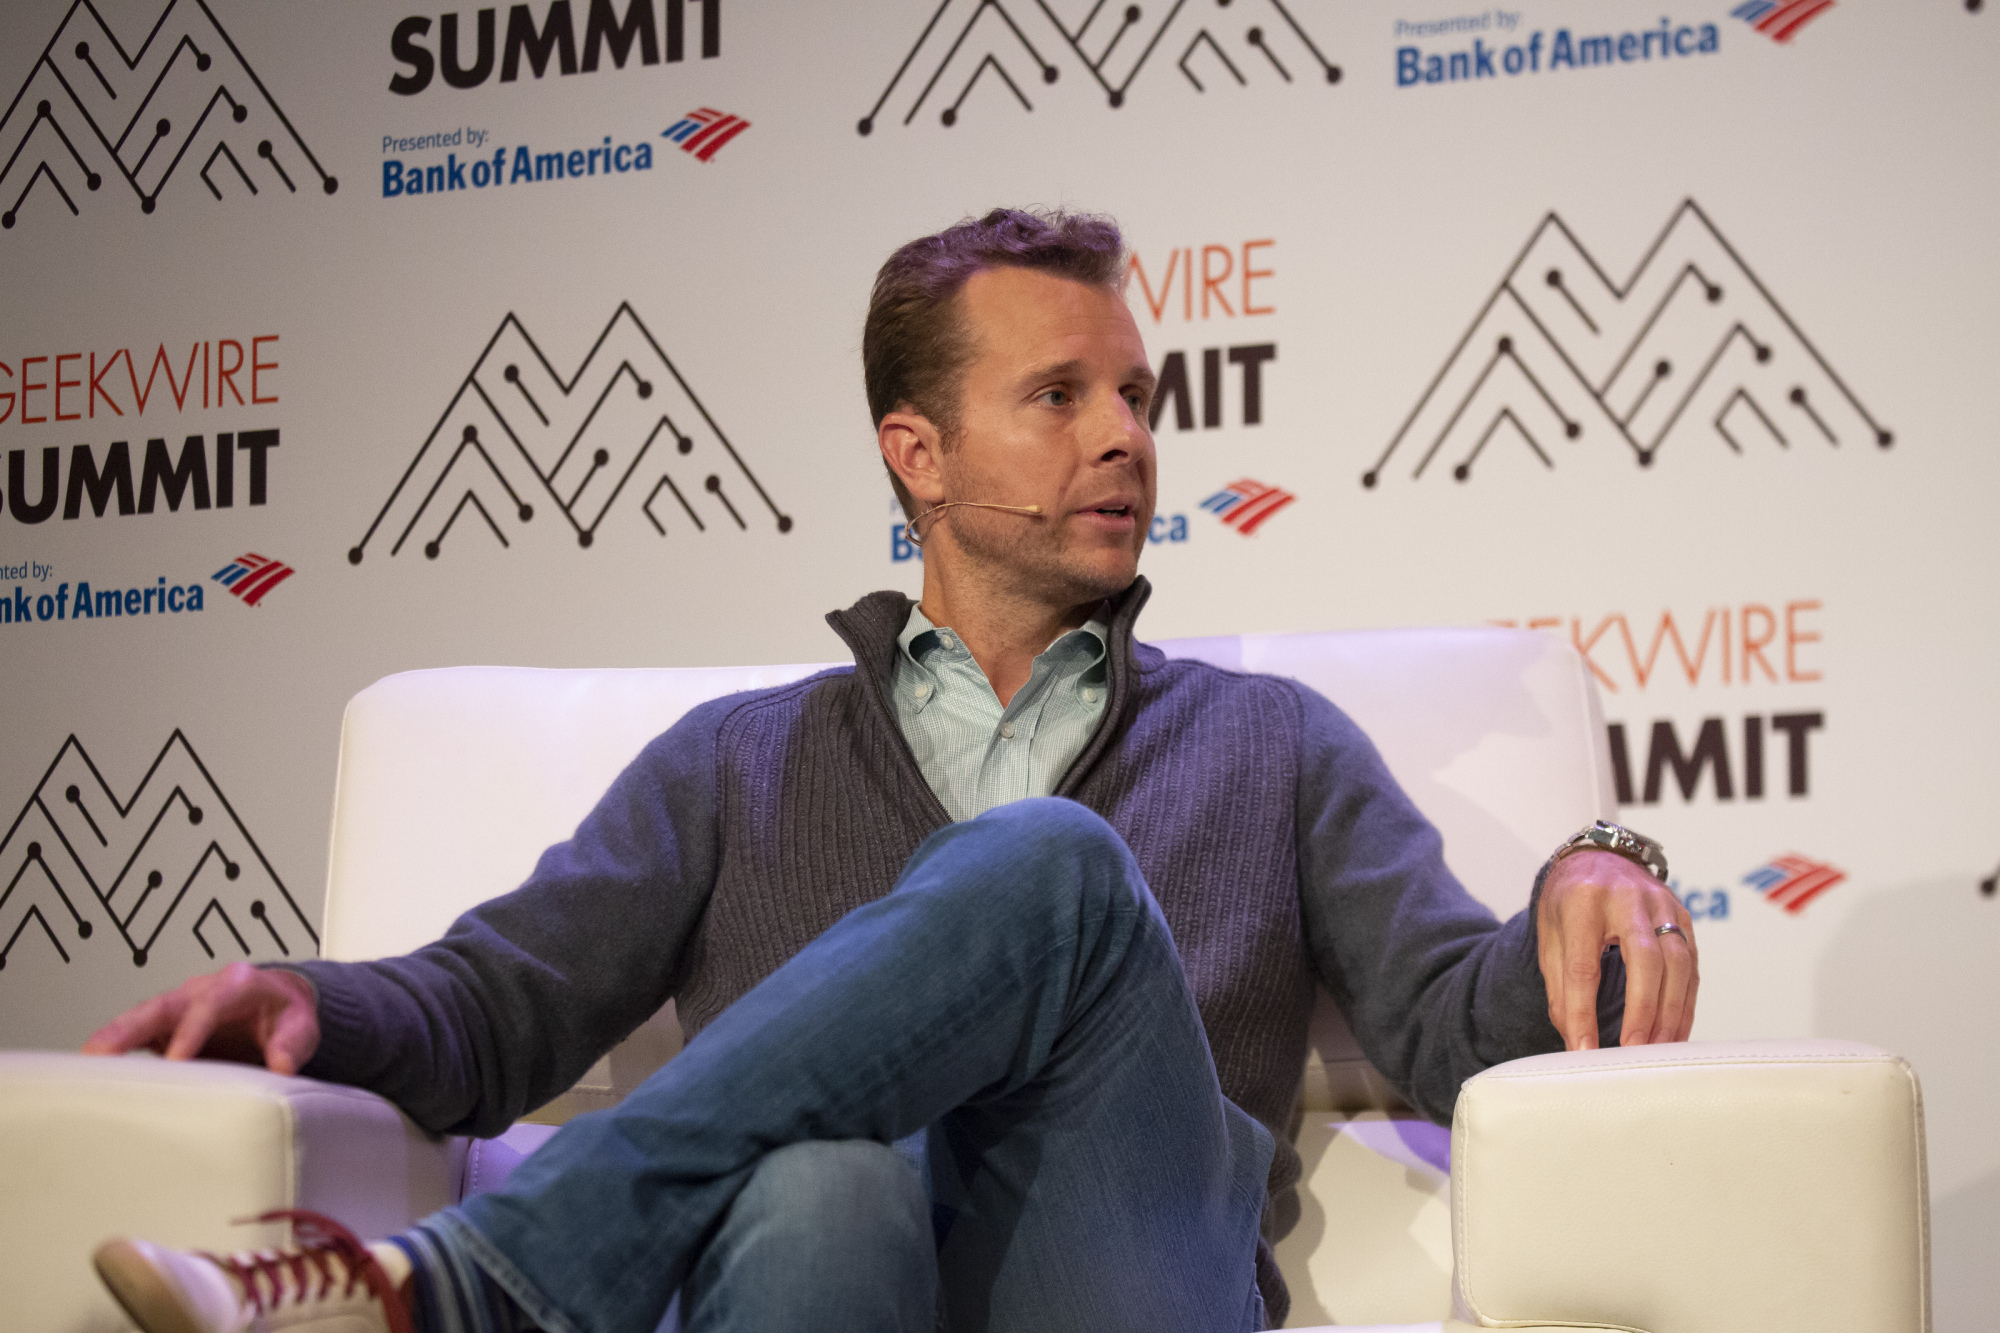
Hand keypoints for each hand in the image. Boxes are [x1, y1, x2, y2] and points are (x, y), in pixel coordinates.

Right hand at [81, 961, 320, 1075]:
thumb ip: (292, 1044)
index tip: (176, 1060)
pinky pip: (138, 1032)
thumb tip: (282, 1065)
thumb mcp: (302, 1026)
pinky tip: (93, 1067)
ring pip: (141, 1016)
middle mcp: (202, 989)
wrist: (281, 1003)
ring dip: (113, 1036)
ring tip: (85, 1060)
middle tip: (101, 1052)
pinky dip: (116, 1047)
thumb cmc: (287, 1014)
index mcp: (238, 984)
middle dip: (131, 1026)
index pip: (210, 1005)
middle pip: (162, 1005)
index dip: (191, 1031)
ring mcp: (181, 1006)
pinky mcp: (167, 1025)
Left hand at [1536, 849, 1696, 1050]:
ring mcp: (1661, 903)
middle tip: (1632, 1051)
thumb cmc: (1570, 901)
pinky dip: (1685, 1002)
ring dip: (1670, 1013)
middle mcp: (1628, 897)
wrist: (1598, 859)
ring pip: (1677, 963)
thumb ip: (1561, 986)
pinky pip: (1691, 965)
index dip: (1584, 1012)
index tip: (1583, 1049)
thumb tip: (1576, 1040)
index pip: (1585, 965)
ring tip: (1656, 1050)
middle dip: (1642, 1011)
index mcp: (1583, 900)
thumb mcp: (1551, 937)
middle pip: (1645, 959)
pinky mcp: (1683, 915)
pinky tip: (1674, 1030)